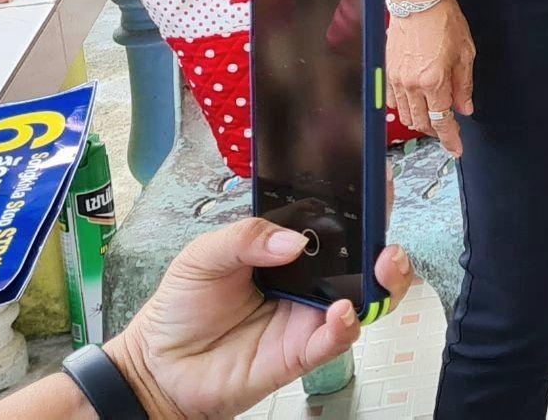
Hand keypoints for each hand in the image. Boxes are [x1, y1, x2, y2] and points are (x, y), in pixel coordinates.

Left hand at [101, 217, 414, 419]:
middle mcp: (308, 282)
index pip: (334, 223)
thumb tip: (291, 240)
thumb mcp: (202, 255)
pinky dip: (345, 326)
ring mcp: (308, 317)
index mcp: (287, 251)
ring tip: (382, 267)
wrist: (160, 365)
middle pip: (364, 260)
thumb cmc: (181, 309)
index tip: (379, 182)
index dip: (361, 204)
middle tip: (387, 232)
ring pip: (365, 300)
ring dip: (384, 283)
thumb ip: (245, 236)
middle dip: (386, 243)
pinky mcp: (301, 353)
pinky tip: (341, 311)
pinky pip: (335, 340)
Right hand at [388, 0, 473, 156]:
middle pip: (422, 122)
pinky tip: (417, 102)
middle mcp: (412, 84)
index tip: (457, 149)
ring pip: (406, 115)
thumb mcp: (465, 53)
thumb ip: (464, 85)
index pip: (441, 121)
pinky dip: (405, 108)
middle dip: (436, 131)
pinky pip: (393, 101)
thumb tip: (466, 109)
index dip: (450, 139)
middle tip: (449, 129)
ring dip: (420, 121)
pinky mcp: (387, 71)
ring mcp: (396, 78)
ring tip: (435, 115)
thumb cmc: (445, 20)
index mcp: (434, 81)